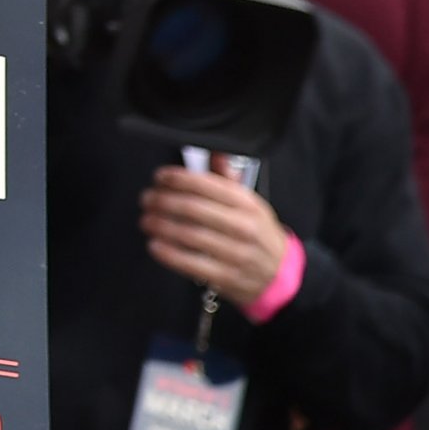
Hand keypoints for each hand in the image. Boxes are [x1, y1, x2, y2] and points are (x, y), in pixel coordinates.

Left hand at [140, 164, 289, 305]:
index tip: (159, 177)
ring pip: (190, 235)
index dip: (177, 178)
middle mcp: (243, 226)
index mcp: (247, 204)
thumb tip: (215, 152)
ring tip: (146, 220)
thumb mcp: (251, 204)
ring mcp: (236, 253)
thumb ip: (228, 180)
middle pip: (193, 208)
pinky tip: (154, 245)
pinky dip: (169, 254)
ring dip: (161, 225)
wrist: (282, 275)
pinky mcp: (227, 277)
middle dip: (162, 201)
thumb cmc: (259, 234)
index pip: (207, 184)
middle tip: (146, 199)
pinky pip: (192, 264)